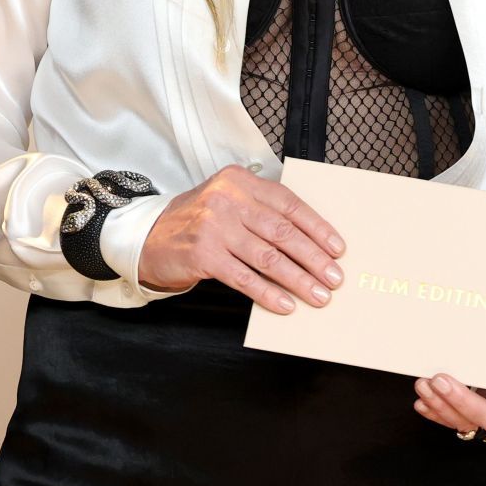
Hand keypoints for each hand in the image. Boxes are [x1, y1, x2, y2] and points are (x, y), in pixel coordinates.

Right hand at [137, 165, 344, 313]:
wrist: (148, 237)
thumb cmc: (199, 221)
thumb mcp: (229, 202)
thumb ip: (262, 212)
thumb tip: (310, 242)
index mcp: (241, 181)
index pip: (289, 204)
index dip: (318, 227)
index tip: (338, 248)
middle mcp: (228, 200)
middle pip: (282, 232)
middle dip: (314, 258)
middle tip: (334, 277)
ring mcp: (213, 227)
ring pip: (267, 257)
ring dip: (298, 280)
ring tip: (318, 295)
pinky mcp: (202, 255)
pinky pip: (244, 278)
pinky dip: (268, 293)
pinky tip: (285, 304)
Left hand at [413, 374, 485, 435]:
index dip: (463, 401)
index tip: (444, 382)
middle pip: (469, 421)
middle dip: (445, 403)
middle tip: (430, 382)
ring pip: (458, 420)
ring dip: (437, 405)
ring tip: (422, 387)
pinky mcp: (476, 410)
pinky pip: (454, 416)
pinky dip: (437, 410)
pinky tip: (423, 402)